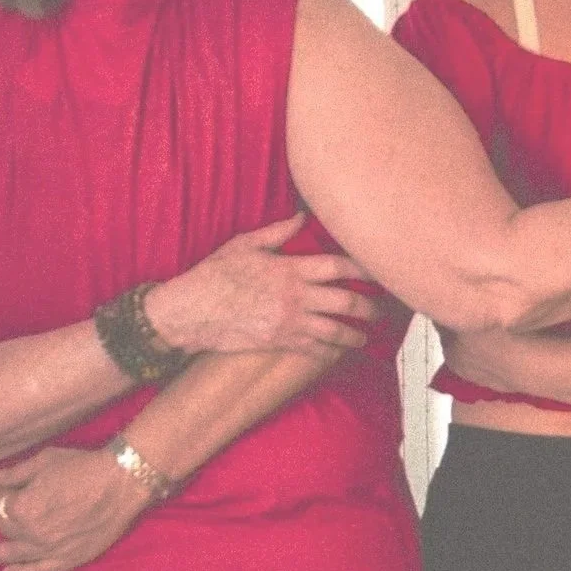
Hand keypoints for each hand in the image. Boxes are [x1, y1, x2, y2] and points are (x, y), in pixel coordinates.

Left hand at [0, 446, 151, 570]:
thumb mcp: (47, 459)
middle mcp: (31, 532)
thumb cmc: (85, 466)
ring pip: (13, 555)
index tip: (1, 486)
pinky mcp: (69, 558)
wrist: (122, 482)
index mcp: (22, 507)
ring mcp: (49, 549)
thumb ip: (17, 472)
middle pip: (4, 527)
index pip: (1, 502)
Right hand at [142, 215, 377, 357]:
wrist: (189, 312)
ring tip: (367, 336)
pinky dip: (330, 352)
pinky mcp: (278, 342)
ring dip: (355, 335)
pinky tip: (340, 353)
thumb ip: (277, 232)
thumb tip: (302, 216)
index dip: (363, 268)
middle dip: (369, 306)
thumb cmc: (214, 275)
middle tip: (382, 310)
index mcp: (289, 269)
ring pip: (334, 331)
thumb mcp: (244, 245)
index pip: (338, 266)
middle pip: (346, 301)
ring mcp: (288, 322)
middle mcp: (295, 297)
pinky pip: (313, 350)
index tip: (379, 270)